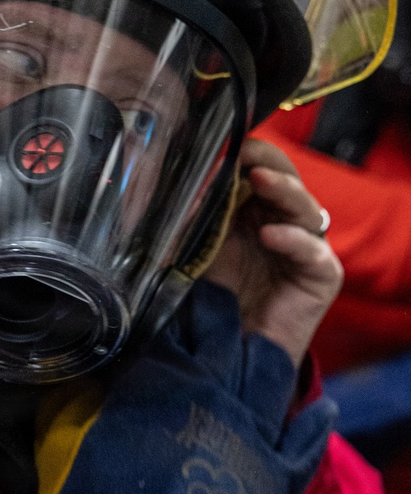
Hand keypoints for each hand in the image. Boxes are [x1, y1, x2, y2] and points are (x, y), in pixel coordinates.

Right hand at [22, 282, 333, 493]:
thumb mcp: (64, 424)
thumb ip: (89, 382)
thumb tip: (97, 357)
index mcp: (160, 373)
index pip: (175, 316)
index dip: (174, 300)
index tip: (173, 291)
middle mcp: (214, 391)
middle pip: (227, 330)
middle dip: (218, 312)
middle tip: (211, 304)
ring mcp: (251, 436)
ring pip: (270, 371)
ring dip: (260, 352)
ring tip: (253, 343)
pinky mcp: (274, 483)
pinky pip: (305, 443)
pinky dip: (315, 422)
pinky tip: (321, 405)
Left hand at [204, 137, 342, 367]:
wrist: (229, 352)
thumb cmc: (213, 298)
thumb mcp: (196, 249)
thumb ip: (194, 217)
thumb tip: (172, 180)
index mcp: (253, 210)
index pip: (258, 169)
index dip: (246, 154)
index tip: (222, 141)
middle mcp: (283, 222)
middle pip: (285, 179)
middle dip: (266, 162)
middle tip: (245, 153)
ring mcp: (306, 246)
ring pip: (304, 206)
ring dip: (282, 190)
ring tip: (258, 180)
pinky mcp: (322, 274)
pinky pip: (313, 250)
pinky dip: (293, 239)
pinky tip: (271, 235)